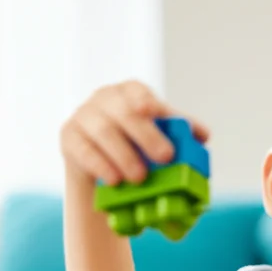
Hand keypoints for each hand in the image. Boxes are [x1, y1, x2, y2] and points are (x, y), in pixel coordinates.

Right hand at [59, 80, 209, 185]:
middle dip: (145, 135)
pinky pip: (83, 149)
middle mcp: (105, 99)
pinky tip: (114, 180)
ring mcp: (84, 116)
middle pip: (123, 112)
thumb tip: (203, 135)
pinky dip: (100, 165)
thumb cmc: (136, 144)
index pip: (137, 91)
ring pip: (102, 131)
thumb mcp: (159, 134)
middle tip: (165, 158)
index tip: (152, 111)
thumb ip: (180, 132)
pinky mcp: (69, 137)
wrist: (101, 163)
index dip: (144, 99)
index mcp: (130, 93)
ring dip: (123, 155)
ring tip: (139, 178)